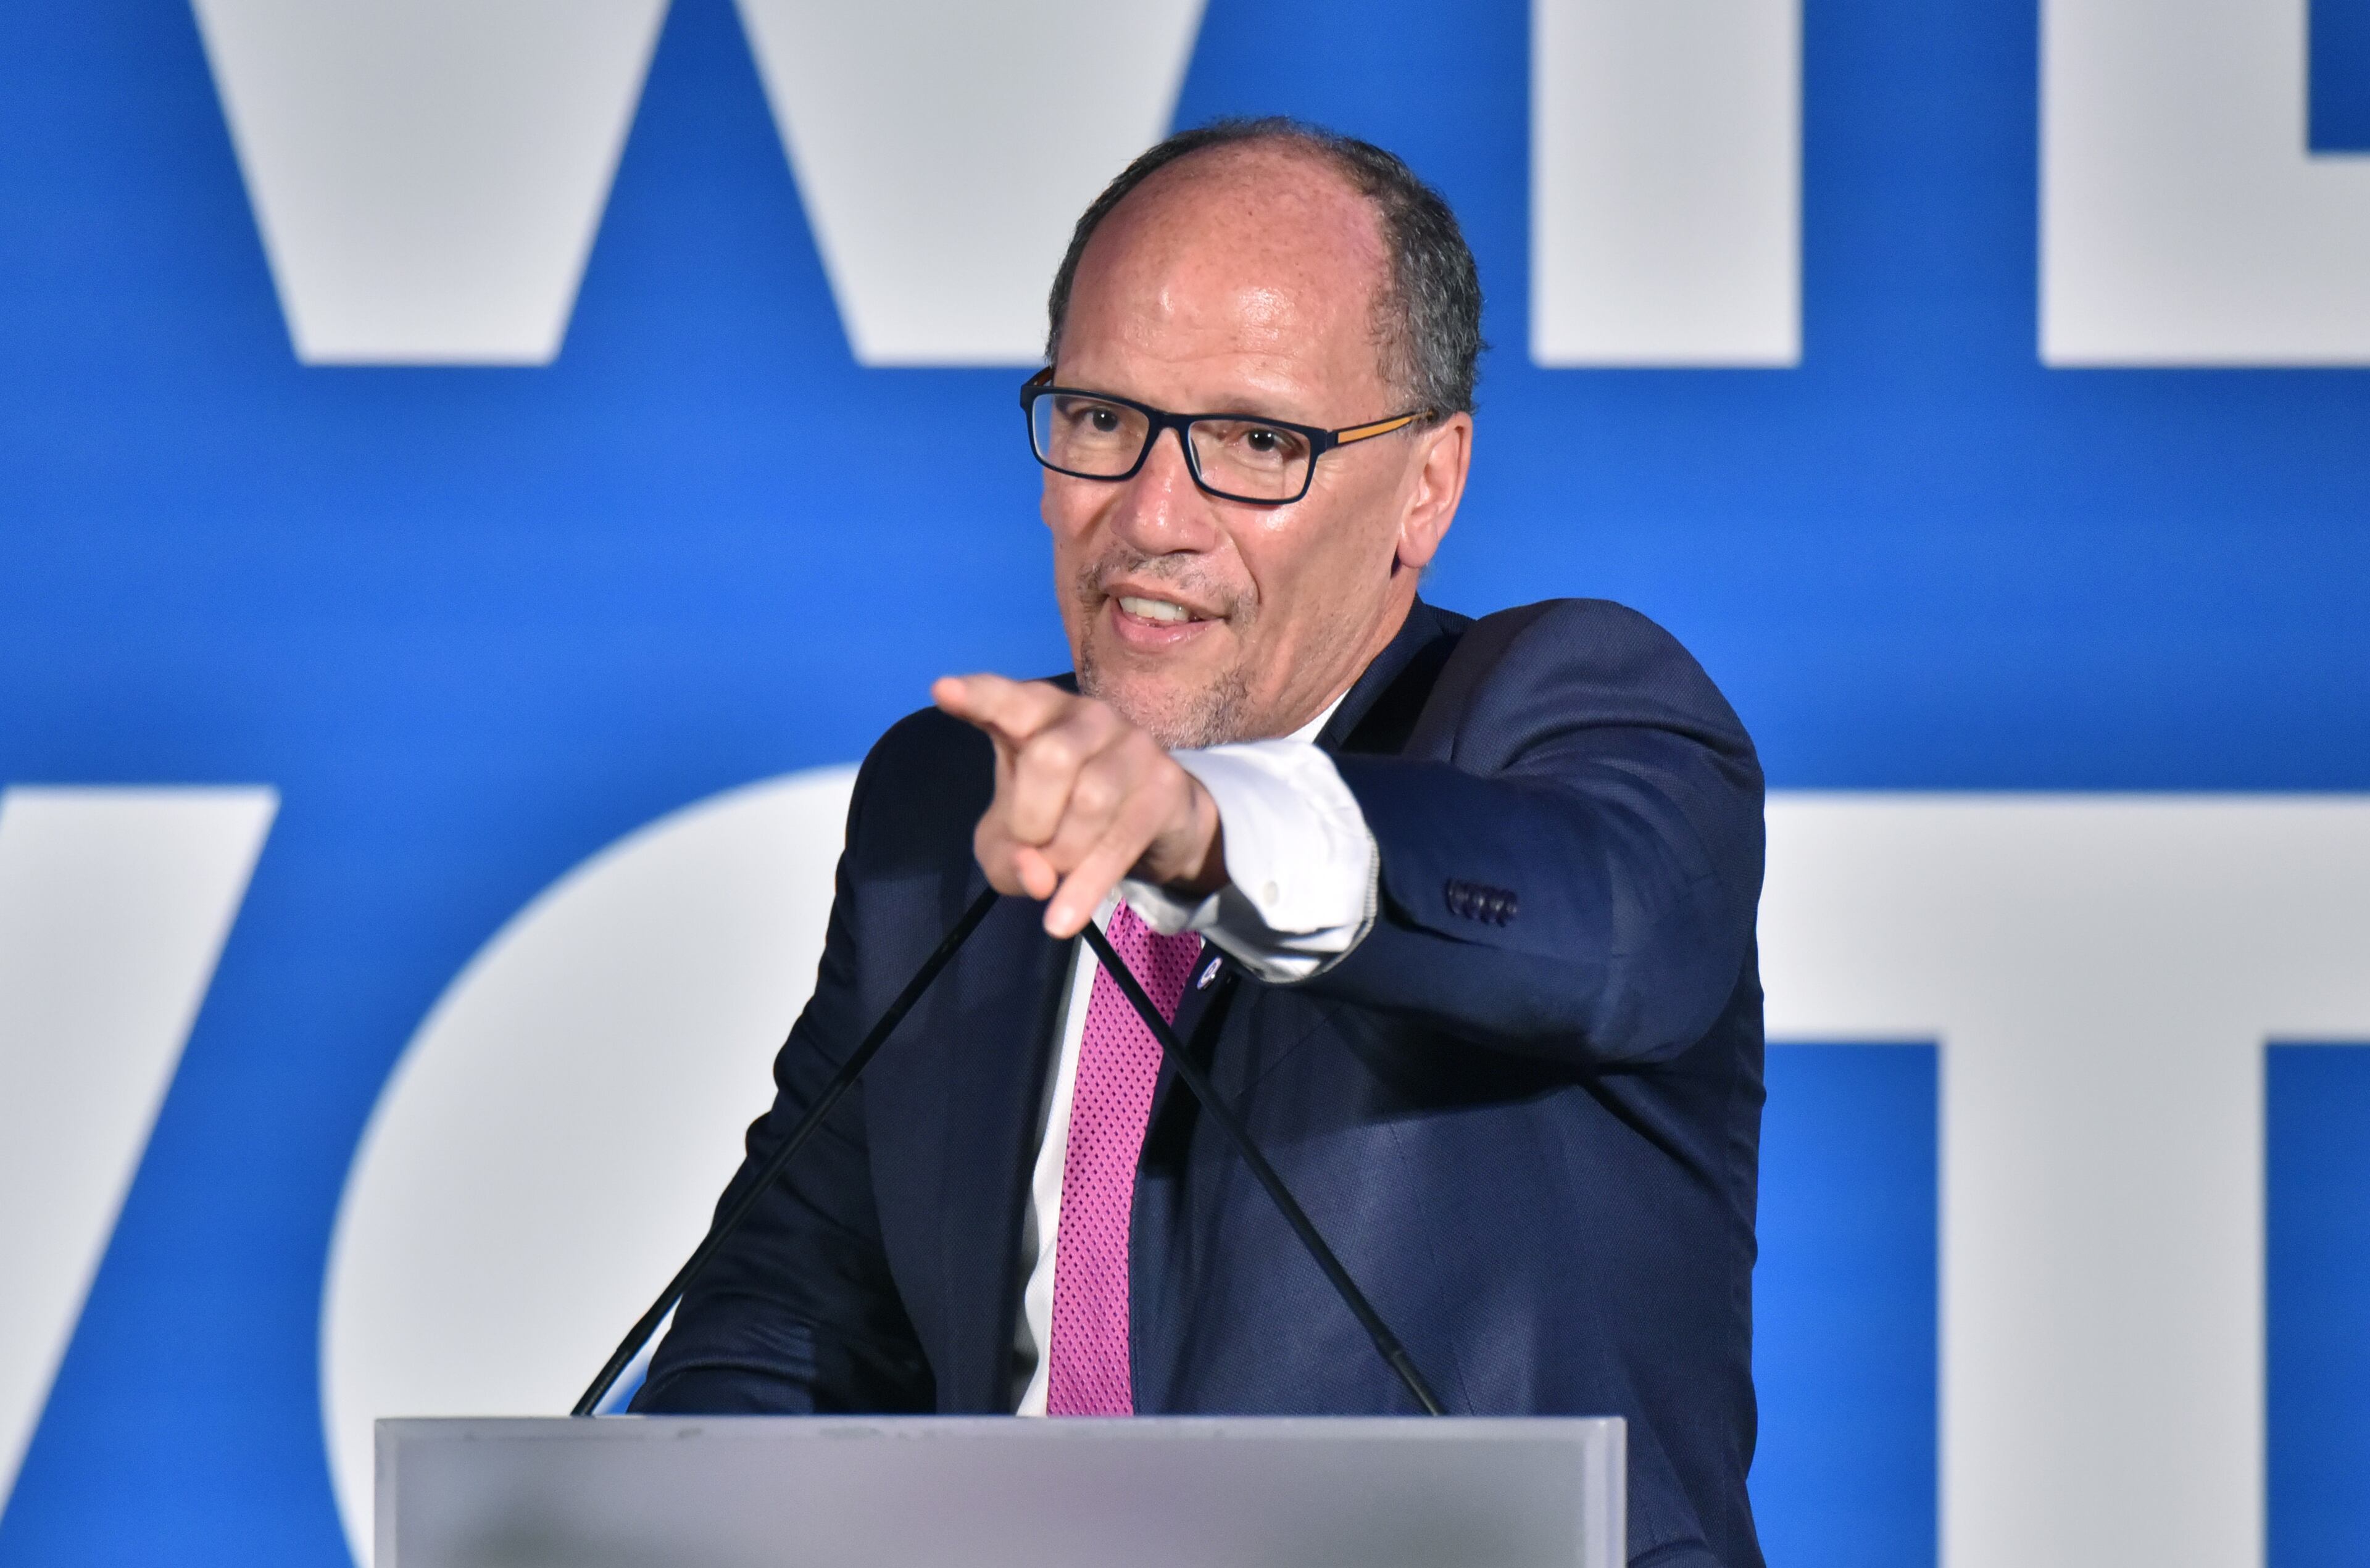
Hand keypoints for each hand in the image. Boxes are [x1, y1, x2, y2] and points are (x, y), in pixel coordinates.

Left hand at [932, 674, 1225, 936]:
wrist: (1156, 822)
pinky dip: (1085, 887)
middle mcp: (1087, 715)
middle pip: (1050, 759)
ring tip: (1062, 864)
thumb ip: (1006, 857)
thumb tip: (1037, 873)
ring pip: (1090, 799)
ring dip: (1064, 851)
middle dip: (1031, 818)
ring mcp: (1133, 744)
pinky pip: (1120, 840)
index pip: (1007, 698)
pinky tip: (1061, 921)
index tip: (943, 692)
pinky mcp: (1166, 783)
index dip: (978, 696)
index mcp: (1038, 713)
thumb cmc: (1066, 815)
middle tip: (1033, 843)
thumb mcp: (1015, 840)